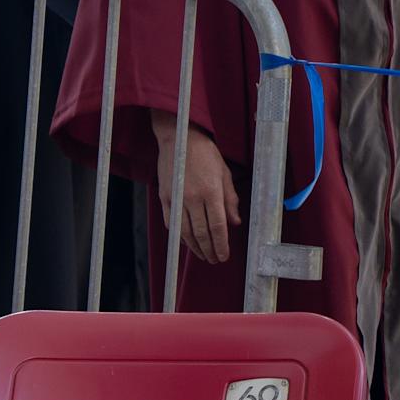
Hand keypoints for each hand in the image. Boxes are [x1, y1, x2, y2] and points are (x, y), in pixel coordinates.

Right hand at [153, 120, 240, 265]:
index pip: (218, 226)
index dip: (221, 245)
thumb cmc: (206, 154)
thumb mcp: (225, 173)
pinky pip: (171, 223)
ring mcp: (176, 199)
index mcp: (211, 191)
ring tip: (203, 255)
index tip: (224, 256)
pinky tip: (186, 242)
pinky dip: (179, 236)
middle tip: (215, 260)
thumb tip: (235, 223)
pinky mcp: (164, 198)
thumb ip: (230, 200)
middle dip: (209, 250)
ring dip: (194, 247)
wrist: (179, 139)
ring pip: (185, 232)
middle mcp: (192, 198)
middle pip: (201, 233)